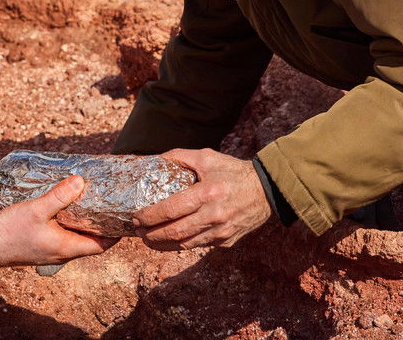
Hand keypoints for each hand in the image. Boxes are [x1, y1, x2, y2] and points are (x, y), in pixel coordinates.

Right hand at [0, 175, 117, 268]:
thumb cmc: (10, 231)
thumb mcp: (37, 209)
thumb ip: (59, 196)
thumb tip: (80, 182)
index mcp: (66, 248)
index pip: (101, 246)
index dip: (115, 234)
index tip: (124, 219)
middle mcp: (61, 253)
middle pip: (90, 241)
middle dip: (101, 225)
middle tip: (109, 205)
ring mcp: (50, 251)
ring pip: (75, 238)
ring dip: (84, 223)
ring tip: (90, 203)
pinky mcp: (40, 246)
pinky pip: (62, 236)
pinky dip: (69, 224)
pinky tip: (65, 208)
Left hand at [133, 148, 270, 250]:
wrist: (267, 190)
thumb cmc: (233, 171)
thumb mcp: (207, 157)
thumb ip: (180, 157)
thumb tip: (155, 159)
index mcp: (207, 193)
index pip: (171, 210)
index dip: (150, 216)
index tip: (136, 217)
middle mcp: (214, 215)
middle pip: (174, 232)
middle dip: (151, 235)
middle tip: (137, 232)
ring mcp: (221, 232)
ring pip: (184, 245)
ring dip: (162, 244)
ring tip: (148, 239)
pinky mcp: (227, 241)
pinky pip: (198, 246)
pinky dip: (181, 244)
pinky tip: (170, 240)